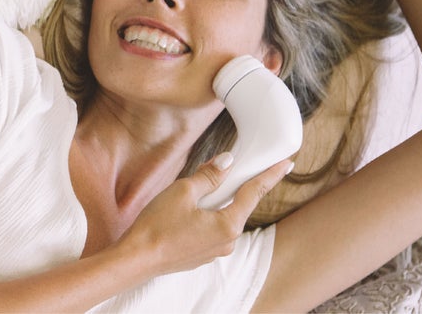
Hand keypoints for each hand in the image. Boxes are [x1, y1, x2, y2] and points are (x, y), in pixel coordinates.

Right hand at [119, 153, 291, 275]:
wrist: (136, 259)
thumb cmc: (158, 226)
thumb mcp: (184, 191)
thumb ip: (210, 176)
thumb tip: (226, 163)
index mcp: (228, 225)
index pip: (254, 193)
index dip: (270, 175)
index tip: (285, 164)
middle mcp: (227, 241)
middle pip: (237, 203)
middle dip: (230, 184)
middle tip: (217, 167)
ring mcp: (214, 250)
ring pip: (223, 215)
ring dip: (215, 199)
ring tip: (193, 188)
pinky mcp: (201, 253)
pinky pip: (211, 227)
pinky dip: (206, 213)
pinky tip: (187, 208)